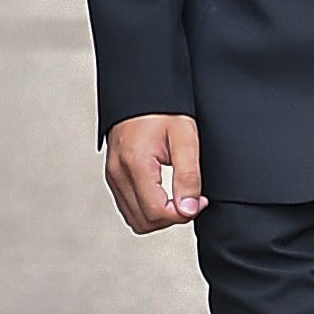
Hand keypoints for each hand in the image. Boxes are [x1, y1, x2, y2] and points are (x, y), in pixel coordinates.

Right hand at [103, 114, 204, 232]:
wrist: (141, 91)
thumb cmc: (164, 110)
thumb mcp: (185, 138)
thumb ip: (188, 176)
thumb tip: (189, 209)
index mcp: (135, 165)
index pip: (155, 212)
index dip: (182, 214)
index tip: (200, 201)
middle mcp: (118, 175)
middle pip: (143, 222)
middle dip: (172, 218)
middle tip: (193, 200)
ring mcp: (113, 177)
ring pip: (134, 218)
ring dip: (160, 215)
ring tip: (181, 196)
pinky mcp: (114, 176)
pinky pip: (129, 206)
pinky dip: (148, 208)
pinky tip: (165, 194)